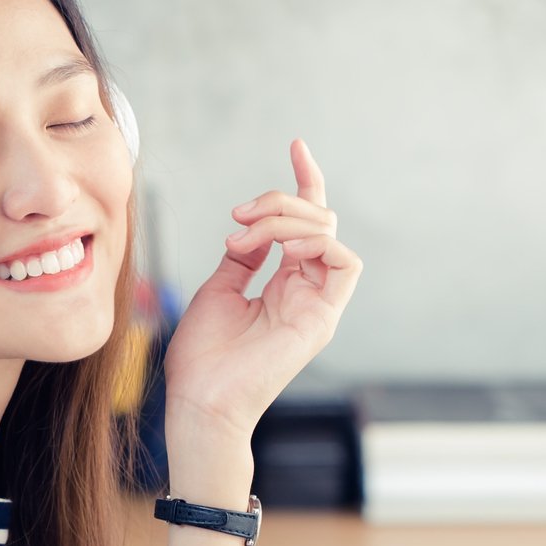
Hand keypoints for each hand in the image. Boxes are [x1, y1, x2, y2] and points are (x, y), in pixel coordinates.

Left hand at [163, 139, 363, 441]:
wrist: (201, 400)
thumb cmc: (204, 356)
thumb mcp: (220, 288)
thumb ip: (245, 256)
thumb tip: (252, 228)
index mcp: (286, 284)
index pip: (308, 222)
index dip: (306, 181)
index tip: (296, 145)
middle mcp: (308, 290)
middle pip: (319, 218)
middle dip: (280, 200)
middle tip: (240, 216)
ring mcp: (319, 303)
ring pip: (328, 232)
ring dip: (287, 218)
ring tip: (245, 233)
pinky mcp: (324, 317)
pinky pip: (344, 261)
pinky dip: (315, 240)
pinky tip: (279, 246)